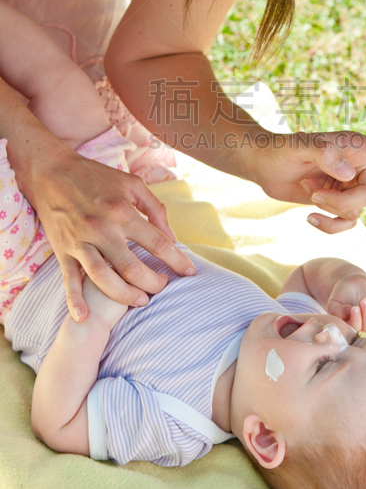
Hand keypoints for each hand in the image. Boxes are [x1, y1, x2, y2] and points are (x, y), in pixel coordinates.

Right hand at [26, 146, 193, 322]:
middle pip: (133, 268)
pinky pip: (69, 279)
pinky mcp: (62, 249)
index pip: (158, 243)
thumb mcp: (132, 184)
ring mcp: (81, 241)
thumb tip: (172, 237)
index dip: (177, 260)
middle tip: (164, 287)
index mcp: (123, 212)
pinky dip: (75, 300)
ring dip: (125, 295)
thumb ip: (155, 209)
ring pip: (104, 278)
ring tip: (140, 301)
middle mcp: (103, 229)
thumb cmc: (97, 176)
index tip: (189, 272)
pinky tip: (84, 317)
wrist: (52, 171)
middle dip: (153, 283)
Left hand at [251, 130, 365, 233]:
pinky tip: (310, 218)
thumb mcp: (299, 147)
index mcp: (358, 146)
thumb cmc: (280, 149)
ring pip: (361, 211)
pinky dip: (330, 225)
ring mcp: (351, 186)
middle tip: (316, 194)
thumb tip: (349, 172)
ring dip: (334, 211)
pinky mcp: (339, 202)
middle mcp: (360, 166)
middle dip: (348, 202)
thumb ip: (325, 154)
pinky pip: (348, 223)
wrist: (264, 166)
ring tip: (310, 197)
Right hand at [325, 270, 365, 332]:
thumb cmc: (340, 294)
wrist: (350, 283)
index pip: (356, 328)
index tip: (354, 308)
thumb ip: (337, 310)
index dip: (357, 320)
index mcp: (351, 324)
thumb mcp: (334, 302)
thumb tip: (348, 312)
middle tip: (363, 299)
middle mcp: (364, 323)